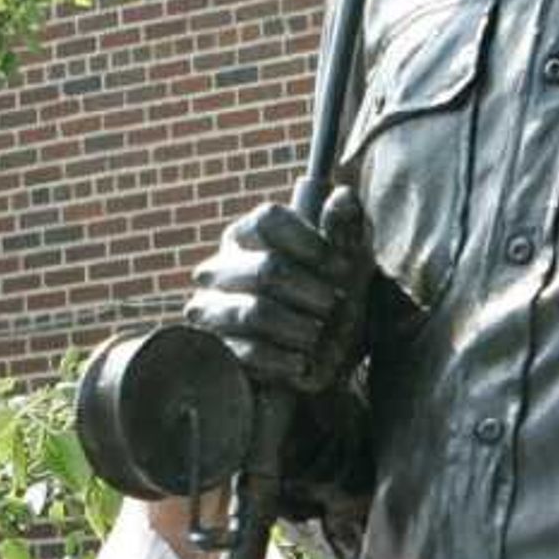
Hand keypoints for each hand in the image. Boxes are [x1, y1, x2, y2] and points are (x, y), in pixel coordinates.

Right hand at [186, 192, 375, 398]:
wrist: (317, 360)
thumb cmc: (330, 298)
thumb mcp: (347, 261)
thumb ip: (344, 229)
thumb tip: (343, 196)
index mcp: (248, 235)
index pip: (269, 220)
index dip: (311, 242)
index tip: (342, 267)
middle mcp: (221, 267)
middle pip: (268, 269)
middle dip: (312, 291)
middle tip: (334, 306)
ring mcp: (211, 308)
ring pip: (257, 311)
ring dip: (301, 327)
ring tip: (319, 335)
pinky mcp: (215, 349)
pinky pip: (248, 351)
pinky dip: (284, 359)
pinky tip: (302, 362)